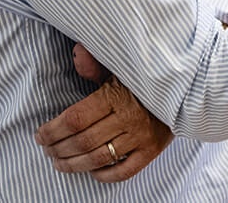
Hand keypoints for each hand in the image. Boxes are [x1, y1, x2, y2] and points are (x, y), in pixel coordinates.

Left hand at [34, 44, 173, 182]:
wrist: (187, 85)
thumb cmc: (145, 77)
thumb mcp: (121, 66)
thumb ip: (97, 64)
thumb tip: (77, 53)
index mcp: (118, 95)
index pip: (75, 119)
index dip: (52, 130)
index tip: (39, 134)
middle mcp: (130, 117)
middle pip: (82, 141)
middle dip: (57, 149)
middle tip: (47, 150)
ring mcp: (142, 136)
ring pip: (98, 158)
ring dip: (73, 165)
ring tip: (59, 163)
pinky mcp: (152, 150)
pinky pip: (124, 170)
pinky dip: (104, 175)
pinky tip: (91, 171)